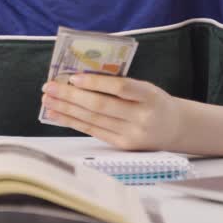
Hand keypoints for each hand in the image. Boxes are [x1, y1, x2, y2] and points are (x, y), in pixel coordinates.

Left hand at [41, 74, 183, 150]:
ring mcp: (131, 134)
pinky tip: (59, 115)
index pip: (120, 88)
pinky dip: (73, 122)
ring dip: (66, 109)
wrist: (174, 128)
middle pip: (101, 106)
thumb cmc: (154, 102)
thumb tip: (80, 79)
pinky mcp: (122, 146)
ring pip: (93, 120)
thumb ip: (120, 84)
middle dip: (71, 96)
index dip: (96, 83)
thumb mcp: (145, 88)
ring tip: (48, 100)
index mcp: (149, 96)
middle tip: (49, 87)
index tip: (73, 77)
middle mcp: (141, 117)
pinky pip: (93, 131)